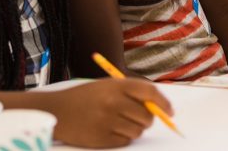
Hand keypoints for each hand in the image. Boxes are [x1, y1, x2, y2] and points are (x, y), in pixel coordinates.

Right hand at [49, 79, 172, 147]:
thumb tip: (158, 107)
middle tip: (140, 118)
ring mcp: (107, 121)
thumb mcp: (107, 86)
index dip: (164, 103)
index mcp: (116, 85)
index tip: (170, 111)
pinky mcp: (101, 138)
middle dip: (148, 119)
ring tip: (119, 122)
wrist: (57, 110)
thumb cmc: (85, 97)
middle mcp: (113, 102)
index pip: (150, 93)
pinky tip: (109, 130)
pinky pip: (125, 141)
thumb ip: (131, 93)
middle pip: (147, 116)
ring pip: (137, 131)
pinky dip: (122, 138)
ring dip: (134, 129)